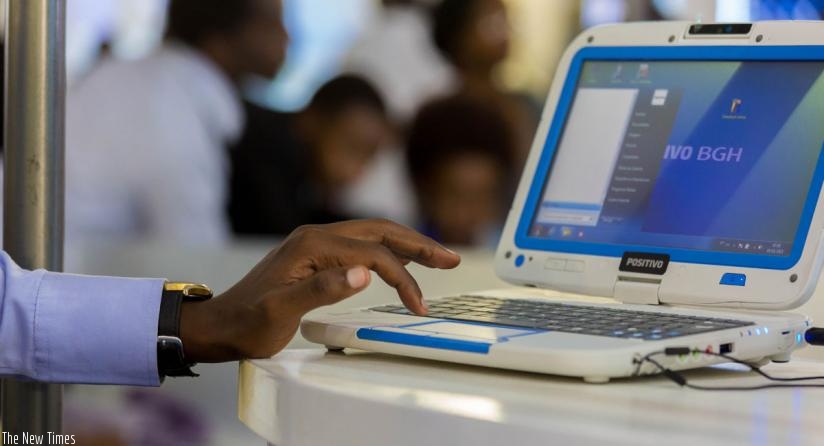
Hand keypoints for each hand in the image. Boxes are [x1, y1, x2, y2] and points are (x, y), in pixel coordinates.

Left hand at [179, 219, 460, 361]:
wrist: (218, 325)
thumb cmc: (246, 323)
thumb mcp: (280, 313)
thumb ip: (321, 289)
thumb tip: (364, 274)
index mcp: (312, 246)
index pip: (373, 255)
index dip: (402, 278)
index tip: (418, 305)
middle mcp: (316, 237)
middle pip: (379, 232)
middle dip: (418, 244)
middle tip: (451, 258)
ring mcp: (314, 244)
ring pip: (371, 235)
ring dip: (406, 244)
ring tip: (436, 257)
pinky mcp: (314, 255)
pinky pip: (360, 245)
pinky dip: (386, 251)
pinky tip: (397, 261)